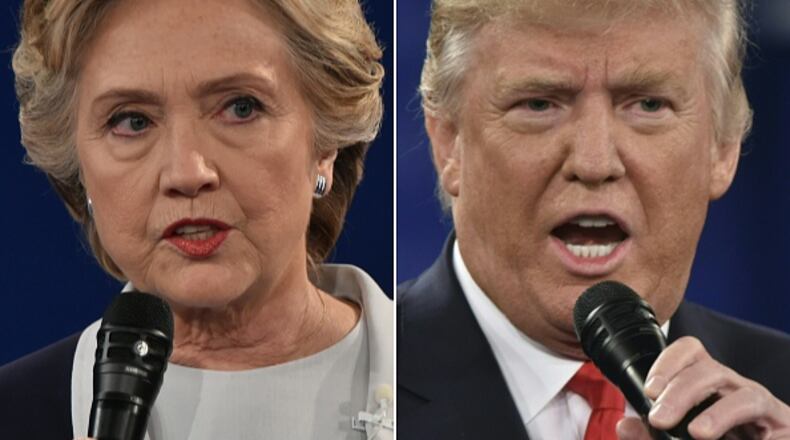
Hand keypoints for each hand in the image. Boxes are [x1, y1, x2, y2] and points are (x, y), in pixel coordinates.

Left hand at [616, 337, 789, 439]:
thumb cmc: (724, 439)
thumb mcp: (681, 438)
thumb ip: (652, 435)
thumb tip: (624, 426)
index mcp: (709, 387)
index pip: (691, 353)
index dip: (669, 362)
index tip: (649, 390)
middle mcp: (736, 390)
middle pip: (711, 371)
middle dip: (681, 392)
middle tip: (660, 418)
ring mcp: (764, 409)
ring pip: (745, 394)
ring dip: (719, 413)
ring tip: (698, 432)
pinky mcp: (785, 427)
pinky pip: (774, 423)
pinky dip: (756, 434)